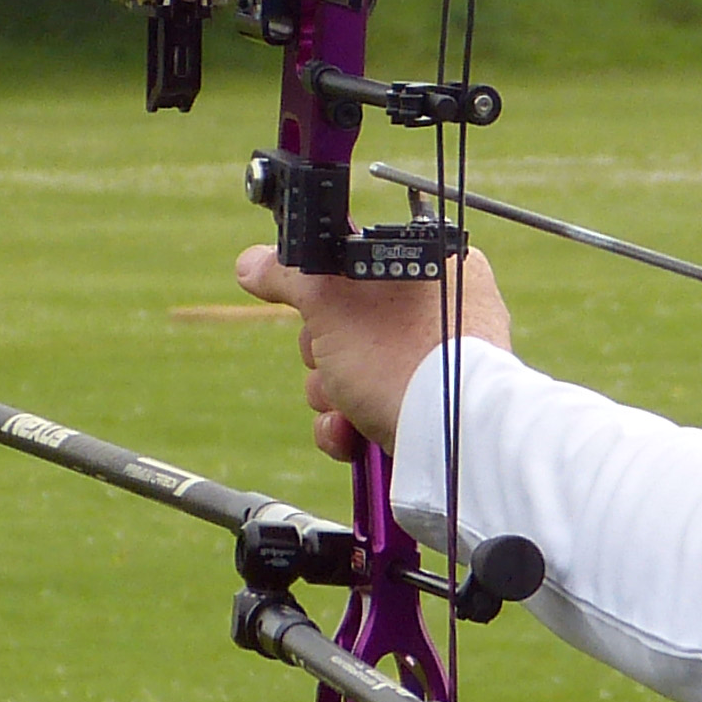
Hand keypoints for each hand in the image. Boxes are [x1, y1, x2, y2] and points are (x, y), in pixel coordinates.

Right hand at [232, 242, 509, 458]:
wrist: (450, 439)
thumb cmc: (403, 355)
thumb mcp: (330, 300)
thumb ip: (288, 274)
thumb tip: (252, 263)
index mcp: (433, 262)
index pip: (353, 266)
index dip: (322, 293)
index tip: (311, 310)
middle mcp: (445, 309)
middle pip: (348, 323)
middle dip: (323, 356)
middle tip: (333, 361)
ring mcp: (442, 363)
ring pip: (355, 371)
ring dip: (331, 396)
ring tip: (346, 406)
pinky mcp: (434, 411)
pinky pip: (375, 408)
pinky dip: (352, 425)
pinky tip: (350, 433)